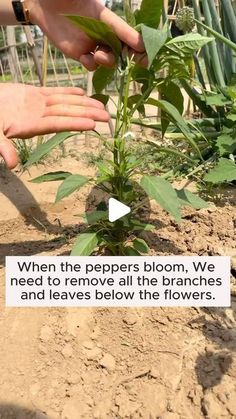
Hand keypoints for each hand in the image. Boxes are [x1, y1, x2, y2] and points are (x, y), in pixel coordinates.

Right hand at [0, 84, 108, 168]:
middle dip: (86, 113)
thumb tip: (12, 165)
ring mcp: (36, 105)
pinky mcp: (31, 94)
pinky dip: (66, 91)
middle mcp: (37, 117)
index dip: (74, 123)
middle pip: (66, 114)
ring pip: (63, 103)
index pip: (57, 124)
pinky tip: (81, 91)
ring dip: (82, 103)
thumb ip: (2, 147)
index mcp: (30, 126)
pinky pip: (52, 92)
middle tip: (107, 116)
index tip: (92, 124)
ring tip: (100, 104)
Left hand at [29, 0, 144, 69]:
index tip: (146, 50)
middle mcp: (102, 34)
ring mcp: (92, 45)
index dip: (137, 41)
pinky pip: (91, 65)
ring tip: (99, 55)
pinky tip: (84, 58)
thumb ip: (94, 1)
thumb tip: (100, 3)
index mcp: (107, 18)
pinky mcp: (80, 54)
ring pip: (109, 59)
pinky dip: (90, 64)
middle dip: (133, 56)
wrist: (44, 4)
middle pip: (123, 48)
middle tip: (140, 62)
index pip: (126, 31)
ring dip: (109, 60)